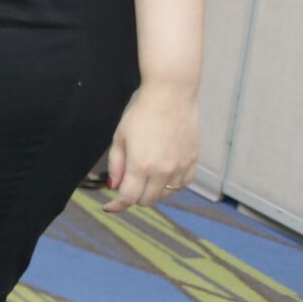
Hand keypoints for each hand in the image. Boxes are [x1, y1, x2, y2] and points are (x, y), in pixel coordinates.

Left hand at [104, 80, 196, 212]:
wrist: (171, 95)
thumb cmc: (141, 113)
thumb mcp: (120, 137)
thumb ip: (116, 165)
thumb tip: (114, 186)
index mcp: (140, 165)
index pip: (128, 198)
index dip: (116, 206)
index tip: (109, 207)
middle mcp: (163, 171)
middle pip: (147, 200)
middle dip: (133, 196)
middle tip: (126, 184)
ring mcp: (180, 167)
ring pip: (166, 195)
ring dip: (153, 191)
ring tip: (145, 175)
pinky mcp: (193, 161)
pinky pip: (182, 184)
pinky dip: (171, 185)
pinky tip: (163, 173)